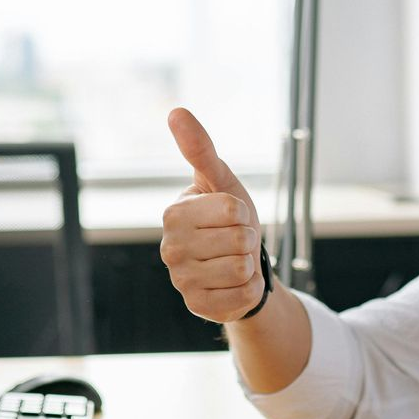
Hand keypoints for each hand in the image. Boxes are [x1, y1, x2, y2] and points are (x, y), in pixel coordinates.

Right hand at [160, 107, 265, 322]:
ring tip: (234, 261)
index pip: (232, 210)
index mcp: (173, 214)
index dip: (243, 212)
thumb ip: (199, 148)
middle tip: (235, 242)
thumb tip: (176, 111)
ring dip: (248, 265)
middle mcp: (170, 249)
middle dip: (248, 239)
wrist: (238, 263)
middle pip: (239, 240)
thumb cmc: (229, 218)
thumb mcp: (220, 181)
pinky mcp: (197, 307)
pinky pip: (242, 297)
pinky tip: (234, 285)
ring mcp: (181, 281)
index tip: (232, 216)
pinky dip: (248, 290)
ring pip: (241, 270)